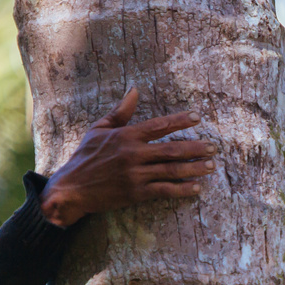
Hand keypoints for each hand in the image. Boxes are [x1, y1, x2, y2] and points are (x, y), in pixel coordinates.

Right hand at [40, 87, 216, 227]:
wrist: (72, 188)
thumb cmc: (85, 157)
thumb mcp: (98, 129)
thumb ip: (120, 113)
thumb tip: (134, 91)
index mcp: (126, 136)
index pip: (159, 125)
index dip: (180, 121)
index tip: (197, 118)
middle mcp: (133, 154)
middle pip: (171, 149)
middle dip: (195, 148)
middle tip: (213, 147)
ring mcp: (136, 174)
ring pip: (171, 170)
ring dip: (194, 168)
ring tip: (211, 166)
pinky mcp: (136, 193)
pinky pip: (164, 190)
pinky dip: (181, 189)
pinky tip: (196, 188)